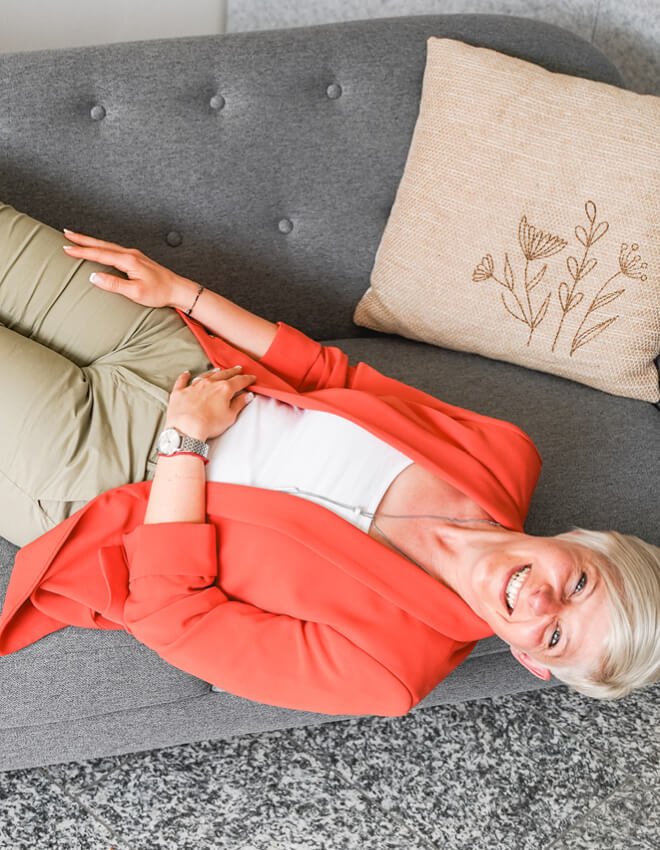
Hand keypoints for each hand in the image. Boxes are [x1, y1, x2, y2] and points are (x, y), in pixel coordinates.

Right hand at [62, 229, 185, 308]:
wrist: (178, 289)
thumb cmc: (159, 292)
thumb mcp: (135, 293)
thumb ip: (114, 284)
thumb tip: (93, 277)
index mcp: (128, 260)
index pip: (99, 254)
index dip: (81, 251)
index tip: (66, 248)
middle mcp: (130, 254)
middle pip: (101, 244)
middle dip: (82, 239)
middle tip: (65, 234)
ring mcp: (134, 255)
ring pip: (107, 245)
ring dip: (91, 241)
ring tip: (77, 238)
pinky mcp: (137, 259)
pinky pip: (114, 249)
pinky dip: (102, 246)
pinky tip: (98, 248)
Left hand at [165, 366, 256, 440]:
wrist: (186, 429)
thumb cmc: (209, 424)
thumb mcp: (229, 416)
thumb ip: (239, 404)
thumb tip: (247, 395)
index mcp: (224, 389)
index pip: (239, 381)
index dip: (247, 379)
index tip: (252, 378)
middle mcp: (209, 383)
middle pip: (224, 374)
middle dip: (233, 372)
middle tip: (238, 369)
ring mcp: (193, 386)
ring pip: (206, 375)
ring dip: (213, 372)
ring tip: (219, 370)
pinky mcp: (180, 392)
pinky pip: (182, 381)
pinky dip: (185, 376)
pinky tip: (187, 373)